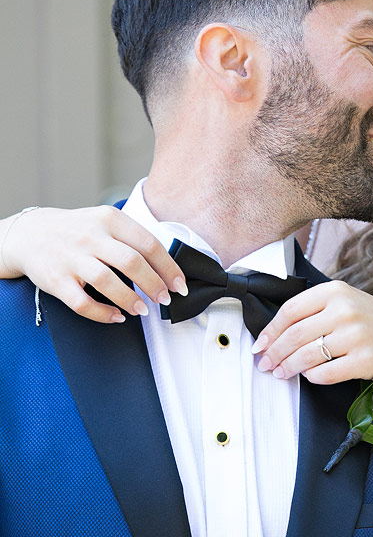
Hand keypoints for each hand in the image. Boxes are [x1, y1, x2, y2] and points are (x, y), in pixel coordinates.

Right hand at [2, 205, 185, 321]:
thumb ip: (133, 239)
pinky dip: (103, 313)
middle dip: (154, 285)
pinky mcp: (56, 279)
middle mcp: (91, 236)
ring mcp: (71, 258)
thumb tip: (168, 269)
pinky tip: (116, 316)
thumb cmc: (78, 231)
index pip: (148, 244)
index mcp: (109, 219)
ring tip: (142, 310)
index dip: (169, 268)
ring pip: (107, 281)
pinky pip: (82, 302)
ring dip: (130, 300)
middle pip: (132, 262)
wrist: (29, 234)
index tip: (180, 285)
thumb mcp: (105, 222)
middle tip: (165, 300)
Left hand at [253, 280, 372, 384]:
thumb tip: (275, 334)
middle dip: (275, 353)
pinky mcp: (364, 360)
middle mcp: (346, 310)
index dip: (270, 330)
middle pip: (295, 334)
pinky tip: (309, 376)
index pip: (291, 310)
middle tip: (265, 364)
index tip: (260, 345)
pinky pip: (325, 373)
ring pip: (307, 355)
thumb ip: (316, 311)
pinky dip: (312, 377)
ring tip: (281, 373)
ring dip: (288, 367)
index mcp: (337, 291)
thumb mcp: (348, 303)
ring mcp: (356, 335)